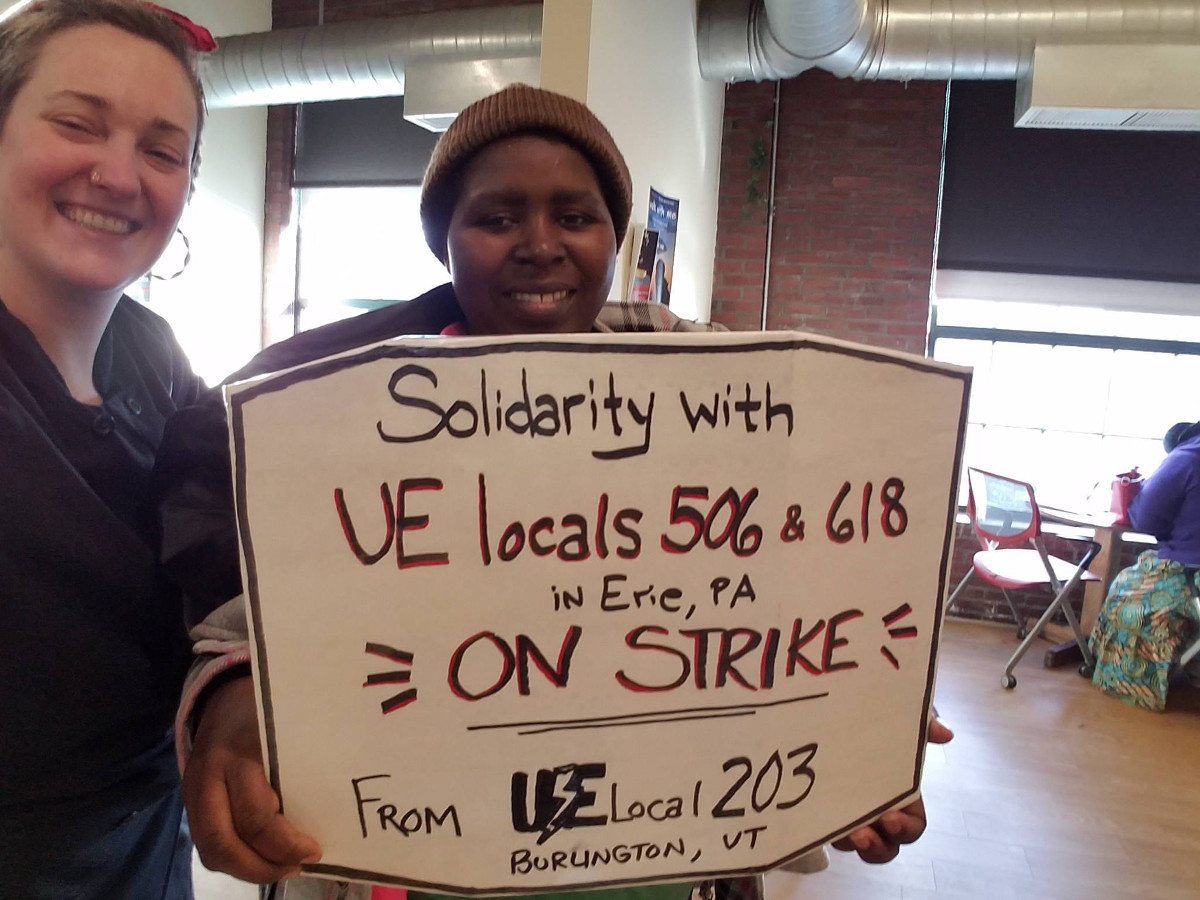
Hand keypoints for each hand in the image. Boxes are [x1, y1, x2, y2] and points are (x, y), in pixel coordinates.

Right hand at [183, 675, 321, 881]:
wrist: (223, 699)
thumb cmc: (268, 713)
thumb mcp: (288, 729)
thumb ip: (302, 765)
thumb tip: (337, 811)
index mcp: (239, 756)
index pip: (255, 816)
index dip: (285, 843)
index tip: (315, 850)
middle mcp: (210, 778)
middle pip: (223, 842)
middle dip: (261, 867)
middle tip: (295, 868)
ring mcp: (193, 793)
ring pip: (210, 850)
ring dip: (246, 870)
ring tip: (282, 868)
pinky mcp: (190, 804)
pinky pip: (206, 845)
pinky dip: (234, 861)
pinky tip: (261, 859)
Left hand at [831, 710, 952, 863]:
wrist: (826, 710)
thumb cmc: (871, 718)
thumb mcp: (899, 718)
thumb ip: (923, 724)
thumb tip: (945, 733)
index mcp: (900, 795)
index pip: (912, 825)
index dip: (904, 828)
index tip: (890, 818)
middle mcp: (875, 809)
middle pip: (885, 846)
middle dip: (877, 846)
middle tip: (862, 833)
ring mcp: (845, 811)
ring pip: (852, 843)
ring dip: (848, 842)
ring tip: (839, 830)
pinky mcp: (818, 806)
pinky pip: (822, 830)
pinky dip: (821, 829)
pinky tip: (814, 820)